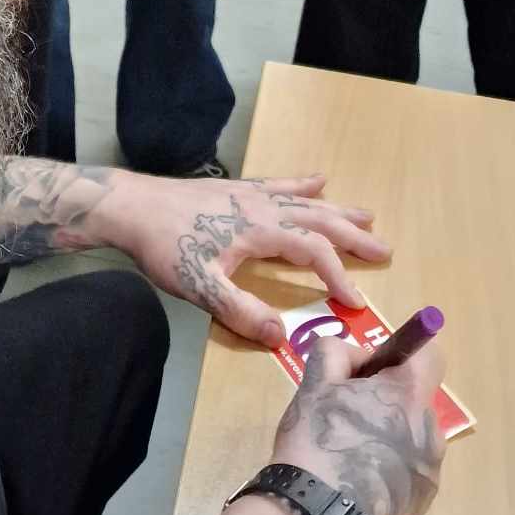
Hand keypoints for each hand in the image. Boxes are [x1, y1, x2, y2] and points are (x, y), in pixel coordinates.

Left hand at [101, 172, 389, 344]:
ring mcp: (250, 194)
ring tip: (366, 215)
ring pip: (305, 200)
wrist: (131, 207)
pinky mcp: (236, 189)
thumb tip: (281, 336)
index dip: (338, 276)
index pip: (313, 252)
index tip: (356, 301)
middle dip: (352, 236)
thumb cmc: (165, 246)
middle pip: (319, 219)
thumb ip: (241, 312)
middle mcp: (263, 206)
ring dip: (337, 209)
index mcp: (261, 230)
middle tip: (384, 250)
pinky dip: (302, 184)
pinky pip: (280, 183)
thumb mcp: (201, 286)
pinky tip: (317, 179)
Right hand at [272, 333, 444, 514]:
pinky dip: (389, 466)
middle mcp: (430, 429)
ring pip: (412, 434)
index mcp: (409, 396)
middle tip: (347, 414)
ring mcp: (431, 468)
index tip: (374, 368)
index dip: (403, 354)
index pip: (430, 354)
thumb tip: (357, 358)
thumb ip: (336, 352)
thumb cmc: (316, 443)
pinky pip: (410, 467)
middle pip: (415, 398)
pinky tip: (357, 479)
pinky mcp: (423, 499)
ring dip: (388, 434)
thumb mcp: (313, 384)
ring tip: (349, 453)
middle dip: (386, 399)